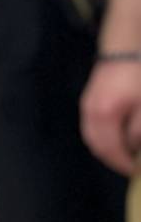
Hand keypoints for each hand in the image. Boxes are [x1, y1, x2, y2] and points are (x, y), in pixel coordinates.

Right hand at [82, 60, 140, 174]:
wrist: (124, 50)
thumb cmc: (137, 77)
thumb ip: (138, 130)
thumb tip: (134, 147)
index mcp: (104, 115)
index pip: (111, 149)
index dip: (123, 163)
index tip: (135, 171)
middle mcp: (90, 113)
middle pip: (97, 146)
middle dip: (113, 159)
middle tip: (129, 166)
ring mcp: (86, 106)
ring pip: (92, 138)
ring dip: (107, 150)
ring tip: (124, 154)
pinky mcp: (88, 101)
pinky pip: (91, 128)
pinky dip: (103, 138)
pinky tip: (116, 137)